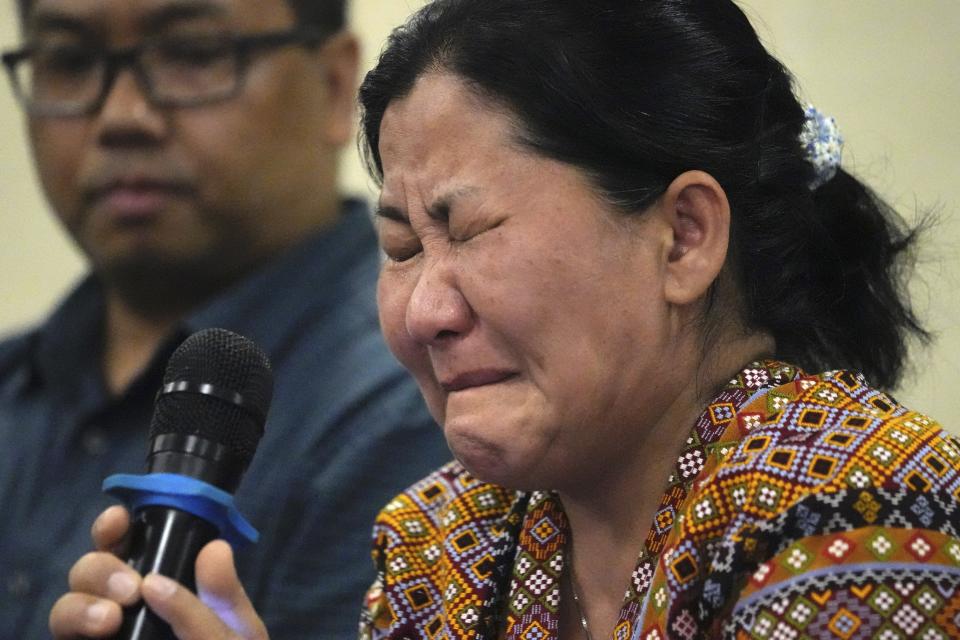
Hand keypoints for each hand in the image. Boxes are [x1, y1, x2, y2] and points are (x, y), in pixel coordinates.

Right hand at [49, 505, 268, 639]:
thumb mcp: (237, 630)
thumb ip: (224, 594)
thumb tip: (215, 548)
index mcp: (158, 579)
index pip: (125, 542)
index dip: (113, 526)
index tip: (119, 521)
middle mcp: (121, 602)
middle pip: (89, 569)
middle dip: (102, 568)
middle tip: (132, 588)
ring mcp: (100, 632)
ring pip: (66, 607)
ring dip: (80, 606)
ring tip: (108, 620)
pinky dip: (75, 634)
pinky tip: (97, 637)